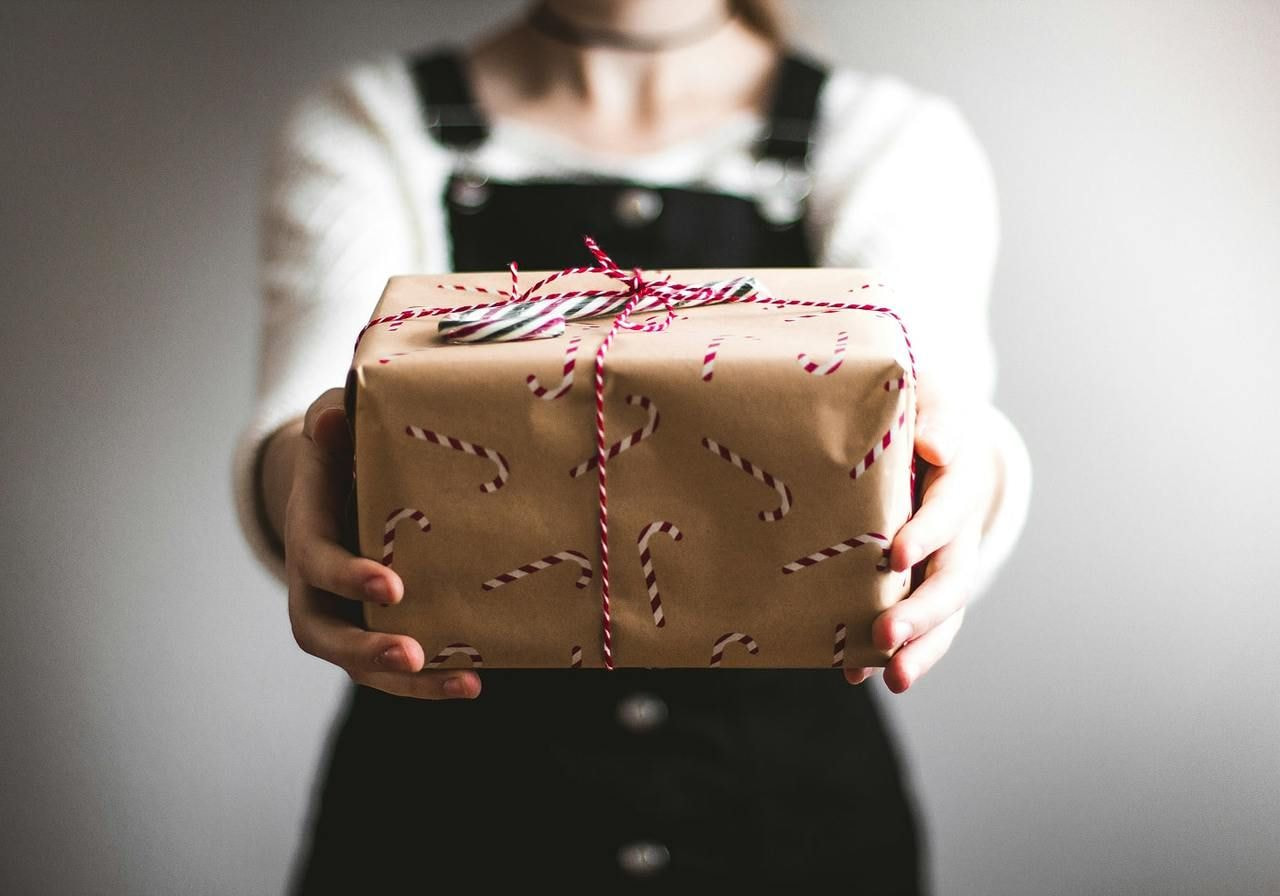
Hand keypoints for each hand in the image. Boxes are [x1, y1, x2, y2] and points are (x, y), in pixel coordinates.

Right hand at [283, 388, 480, 699]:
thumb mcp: (334, 427)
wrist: (338, 484)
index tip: (393, 585)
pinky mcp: (372, 630)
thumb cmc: (342, 451)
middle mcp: (314, 587)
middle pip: (325, 635)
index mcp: (307, 534)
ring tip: (464, 683)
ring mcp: (342, 615)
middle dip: (367, 649)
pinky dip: (430, 681)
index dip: (350, 577)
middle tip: (412, 654)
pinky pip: (393, 668)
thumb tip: (332, 419)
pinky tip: (475, 681)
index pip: (318, 563)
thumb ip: (332, 423)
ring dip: (409, 682)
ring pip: (359, 665)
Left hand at [845, 384, 995, 692]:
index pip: (948, 510)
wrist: (932, 437)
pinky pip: (915, 626)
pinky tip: (854, 673)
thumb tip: (934, 446)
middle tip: (885, 635)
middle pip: (951, 579)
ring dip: (920, 648)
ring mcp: (942, 564)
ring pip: (941, 614)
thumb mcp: (931, 399)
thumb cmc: (921, 411)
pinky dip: (889, 652)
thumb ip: (935, 417)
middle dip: (921, 612)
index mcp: (959, 482)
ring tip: (893, 679)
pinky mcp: (918, 584)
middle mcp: (958, 531)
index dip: (927, 532)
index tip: (895, 554)